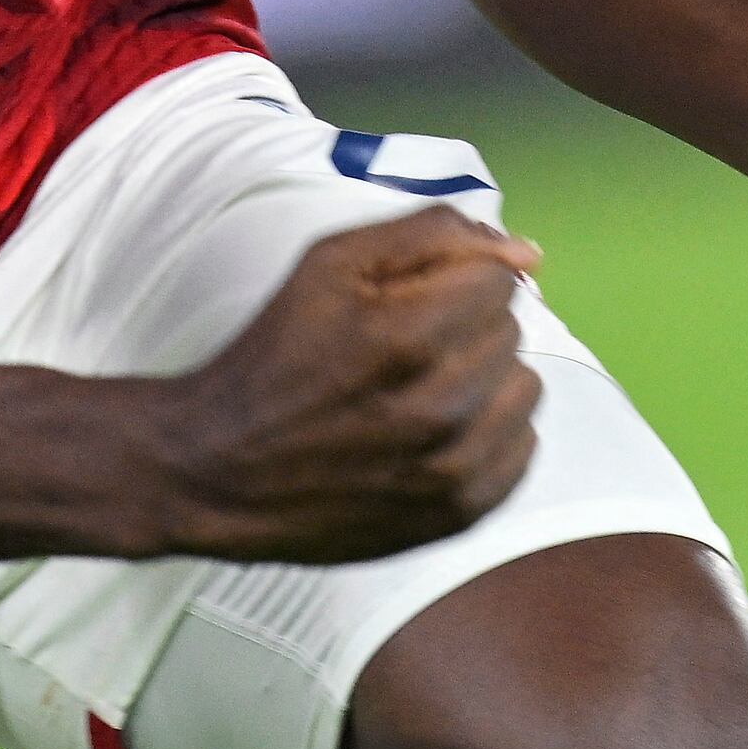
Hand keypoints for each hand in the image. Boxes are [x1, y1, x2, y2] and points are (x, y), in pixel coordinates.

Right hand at [144, 209, 545, 563]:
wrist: (221, 470)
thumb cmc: (273, 358)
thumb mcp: (327, 266)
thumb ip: (429, 235)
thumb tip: (526, 251)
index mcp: (405, 337)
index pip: (498, 280)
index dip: (451, 280)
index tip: (408, 302)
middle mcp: (439, 408)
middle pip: (510, 330)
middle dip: (463, 326)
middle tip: (400, 349)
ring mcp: (454, 469)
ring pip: (524, 387)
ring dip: (482, 379)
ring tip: (420, 390)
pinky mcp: (461, 513)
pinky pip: (523, 447)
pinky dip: (487, 433)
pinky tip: (434, 433)